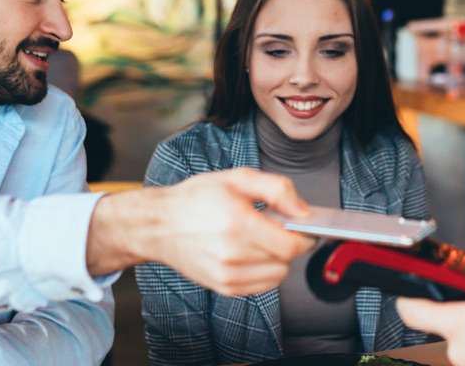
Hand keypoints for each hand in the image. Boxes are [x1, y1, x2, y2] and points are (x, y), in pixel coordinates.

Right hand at [87, 168, 315, 295]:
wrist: (159, 225)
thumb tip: (304, 211)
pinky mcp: (223, 287)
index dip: (305, 237)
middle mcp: (233, 253)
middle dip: (290, 244)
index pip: (291, 244)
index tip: (305, 228)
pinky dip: (264, 271)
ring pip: (277, 276)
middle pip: (286, 260)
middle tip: (276, 228)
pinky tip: (251, 253)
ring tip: (260, 240)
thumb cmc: (197, 198)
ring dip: (277, 259)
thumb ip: (277, 189)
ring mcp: (227, 274)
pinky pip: (262, 285)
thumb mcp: (238, 178)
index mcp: (238, 223)